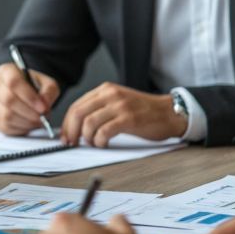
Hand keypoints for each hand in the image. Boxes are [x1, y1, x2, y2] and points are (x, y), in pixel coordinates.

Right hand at [0, 62, 59, 135]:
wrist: (21, 95)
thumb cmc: (33, 88)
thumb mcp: (46, 84)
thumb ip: (49, 91)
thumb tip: (44, 104)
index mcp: (6, 71)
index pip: (14, 82)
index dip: (29, 97)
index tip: (43, 108)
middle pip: (9, 100)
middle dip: (29, 112)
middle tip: (42, 118)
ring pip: (6, 115)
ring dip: (25, 122)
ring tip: (37, 122)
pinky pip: (4, 126)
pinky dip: (19, 129)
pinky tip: (28, 125)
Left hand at [60, 82, 184, 146]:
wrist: (169, 113)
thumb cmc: (143, 112)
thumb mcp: (117, 102)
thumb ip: (98, 109)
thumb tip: (75, 126)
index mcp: (105, 90)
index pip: (76, 106)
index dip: (66, 124)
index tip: (65, 136)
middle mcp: (110, 94)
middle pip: (78, 113)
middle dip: (71, 132)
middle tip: (72, 143)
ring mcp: (120, 106)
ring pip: (89, 123)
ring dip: (87, 138)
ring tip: (94, 143)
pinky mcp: (129, 119)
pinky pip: (104, 132)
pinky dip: (100, 141)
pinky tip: (104, 144)